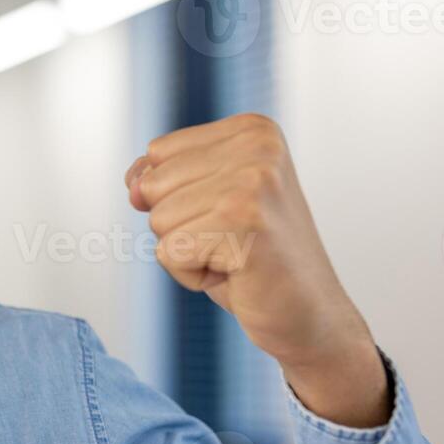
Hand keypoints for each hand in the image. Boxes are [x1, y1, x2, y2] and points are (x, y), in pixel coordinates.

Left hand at [126, 113, 389, 426]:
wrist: (309, 313)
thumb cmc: (252, 256)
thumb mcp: (203, 202)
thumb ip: (161, 177)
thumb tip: (134, 184)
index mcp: (252, 130)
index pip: (157, 154)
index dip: (176, 196)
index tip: (227, 215)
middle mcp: (258, 147)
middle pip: (152, 185)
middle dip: (178, 225)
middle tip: (231, 240)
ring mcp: (254, 184)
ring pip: (158, 220)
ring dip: (186, 251)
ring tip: (234, 256)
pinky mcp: (244, 225)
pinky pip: (169, 253)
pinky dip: (191, 275)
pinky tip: (235, 274)